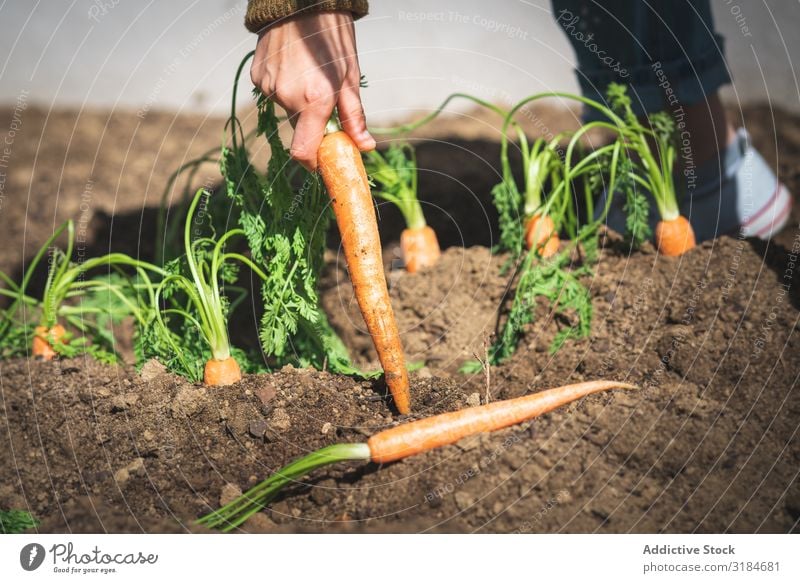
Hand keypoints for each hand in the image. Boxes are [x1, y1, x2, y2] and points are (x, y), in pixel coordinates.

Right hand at [251, 11, 374, 170]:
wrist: (300, 1)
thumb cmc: (332, 37)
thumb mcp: (350, 77)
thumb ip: (354, 117)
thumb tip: (365, 146)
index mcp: (313, 101)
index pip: (304, 153)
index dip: (313, 163)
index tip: (323, 162)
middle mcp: (287, 98)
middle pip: (300, 129)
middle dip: (313, 124)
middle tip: (326, 103)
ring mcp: (269, 87)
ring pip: (287, 109)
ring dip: (300, 103)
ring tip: (310, 75)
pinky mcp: (257, 76)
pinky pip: (274, 93)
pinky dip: (286, 88)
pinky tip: (295, 67)